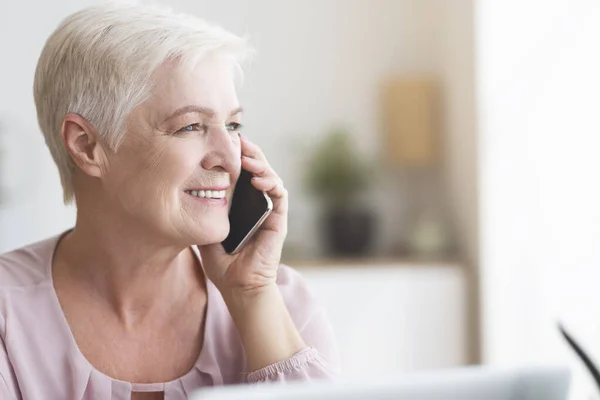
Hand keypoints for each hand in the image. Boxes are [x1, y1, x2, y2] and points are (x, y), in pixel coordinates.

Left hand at [197, 134, 287, 293]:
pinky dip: (271, 183)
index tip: (223, 142)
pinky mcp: (278, 220)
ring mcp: (270, 211)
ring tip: (246, 158)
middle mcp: (258, 204)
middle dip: (250, 153)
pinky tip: (256, 179)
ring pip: (271, 177)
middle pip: (259, 169)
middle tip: (237, 140)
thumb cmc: (222, 262)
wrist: (238, 286)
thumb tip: (185, 187)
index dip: (237, 156)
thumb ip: (202, 209)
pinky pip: (279, 195)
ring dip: (261, 164)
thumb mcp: (206, 228)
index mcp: (242, 204)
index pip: (243, 173)